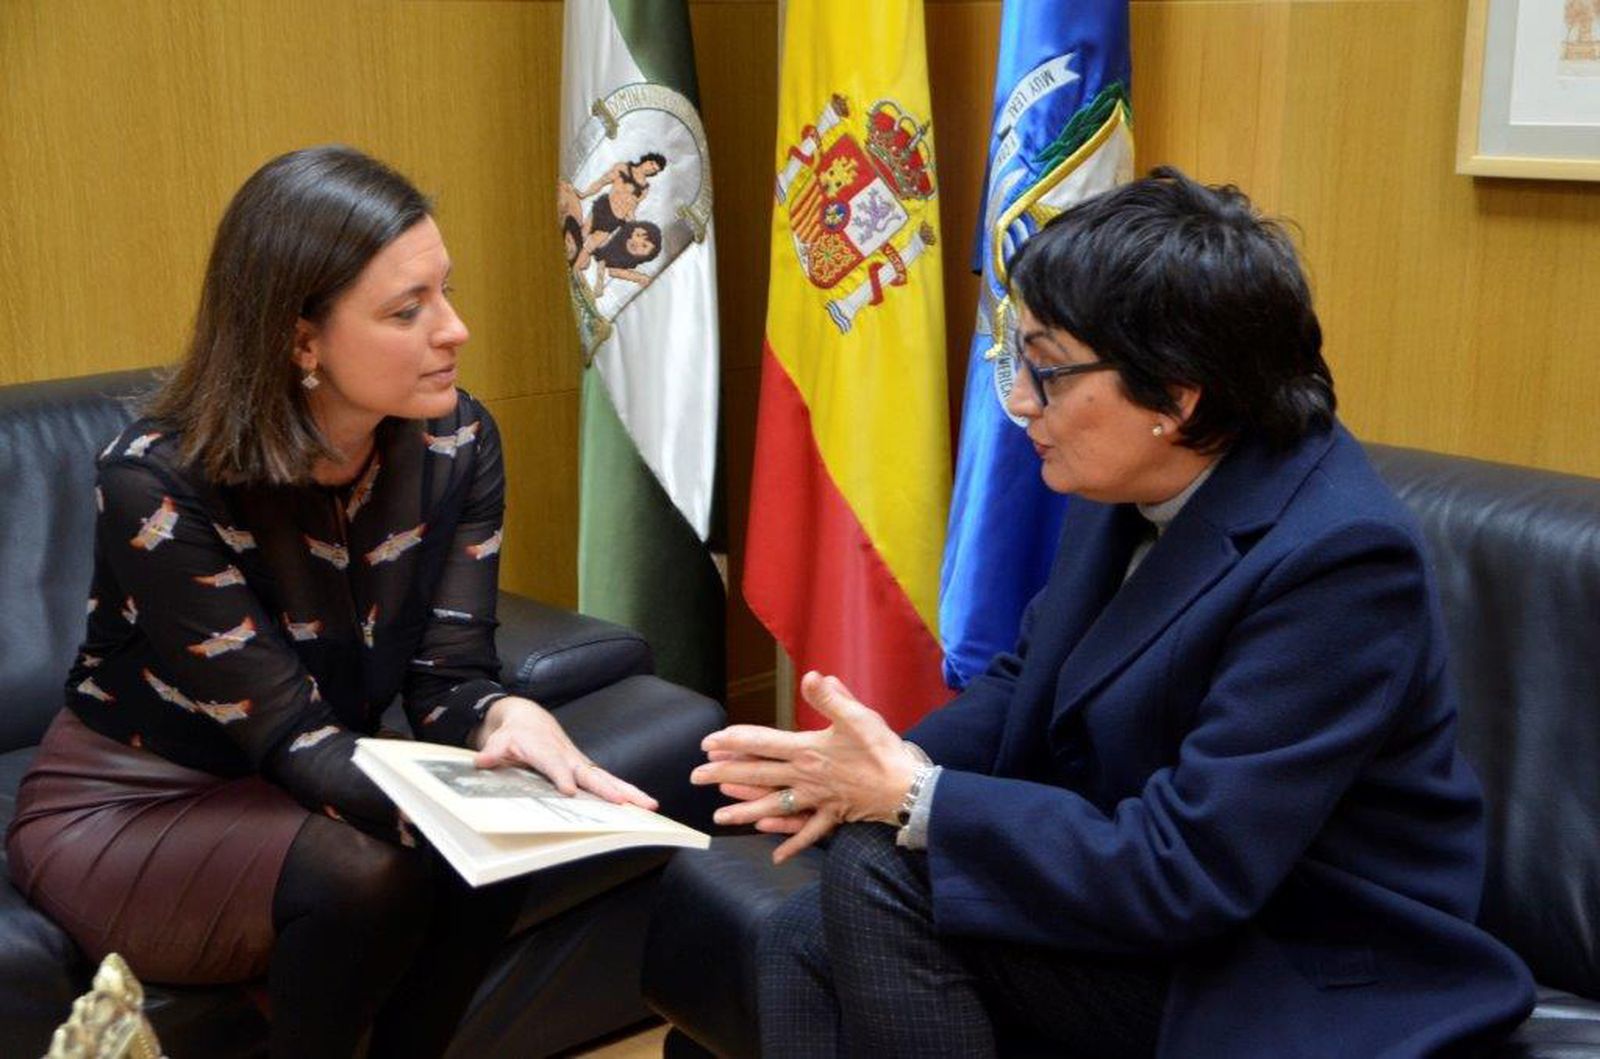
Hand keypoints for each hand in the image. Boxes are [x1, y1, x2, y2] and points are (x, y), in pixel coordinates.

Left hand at [473, 697, 657, 809]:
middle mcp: (568, 757)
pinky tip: (643, 804)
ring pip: (606, 778)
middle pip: (591, 774)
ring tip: (649, 804)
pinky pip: (607, 781)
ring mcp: (580, 764)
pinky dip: (626, 793)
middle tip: (626, 802)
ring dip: (628, 792)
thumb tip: (483, 760)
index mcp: (545, 750)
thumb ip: (493, 751)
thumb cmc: (515, 734)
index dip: (561, 776)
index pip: (554, 765)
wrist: (530, 719)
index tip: (570, 791)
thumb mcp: (499, 741)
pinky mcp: (586, 770)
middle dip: (609, 788)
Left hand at [691, 671, 917, 862]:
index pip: (761, 744)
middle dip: (724, 775)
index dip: (733, 741)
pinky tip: (775, 856)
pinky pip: (807, 832)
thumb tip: (811, 676)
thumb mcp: (858, 717)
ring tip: (719, 817)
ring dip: (744, 812)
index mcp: (807, 751)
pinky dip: (791, 843)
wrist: (907, 788)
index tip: (708, 742)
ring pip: (773, 807)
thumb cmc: (883, 750)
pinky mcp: (831, 815)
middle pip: (757, 776)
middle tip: (695, 776)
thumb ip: (831, 698)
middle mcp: (805, 777)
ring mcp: (816, 800)